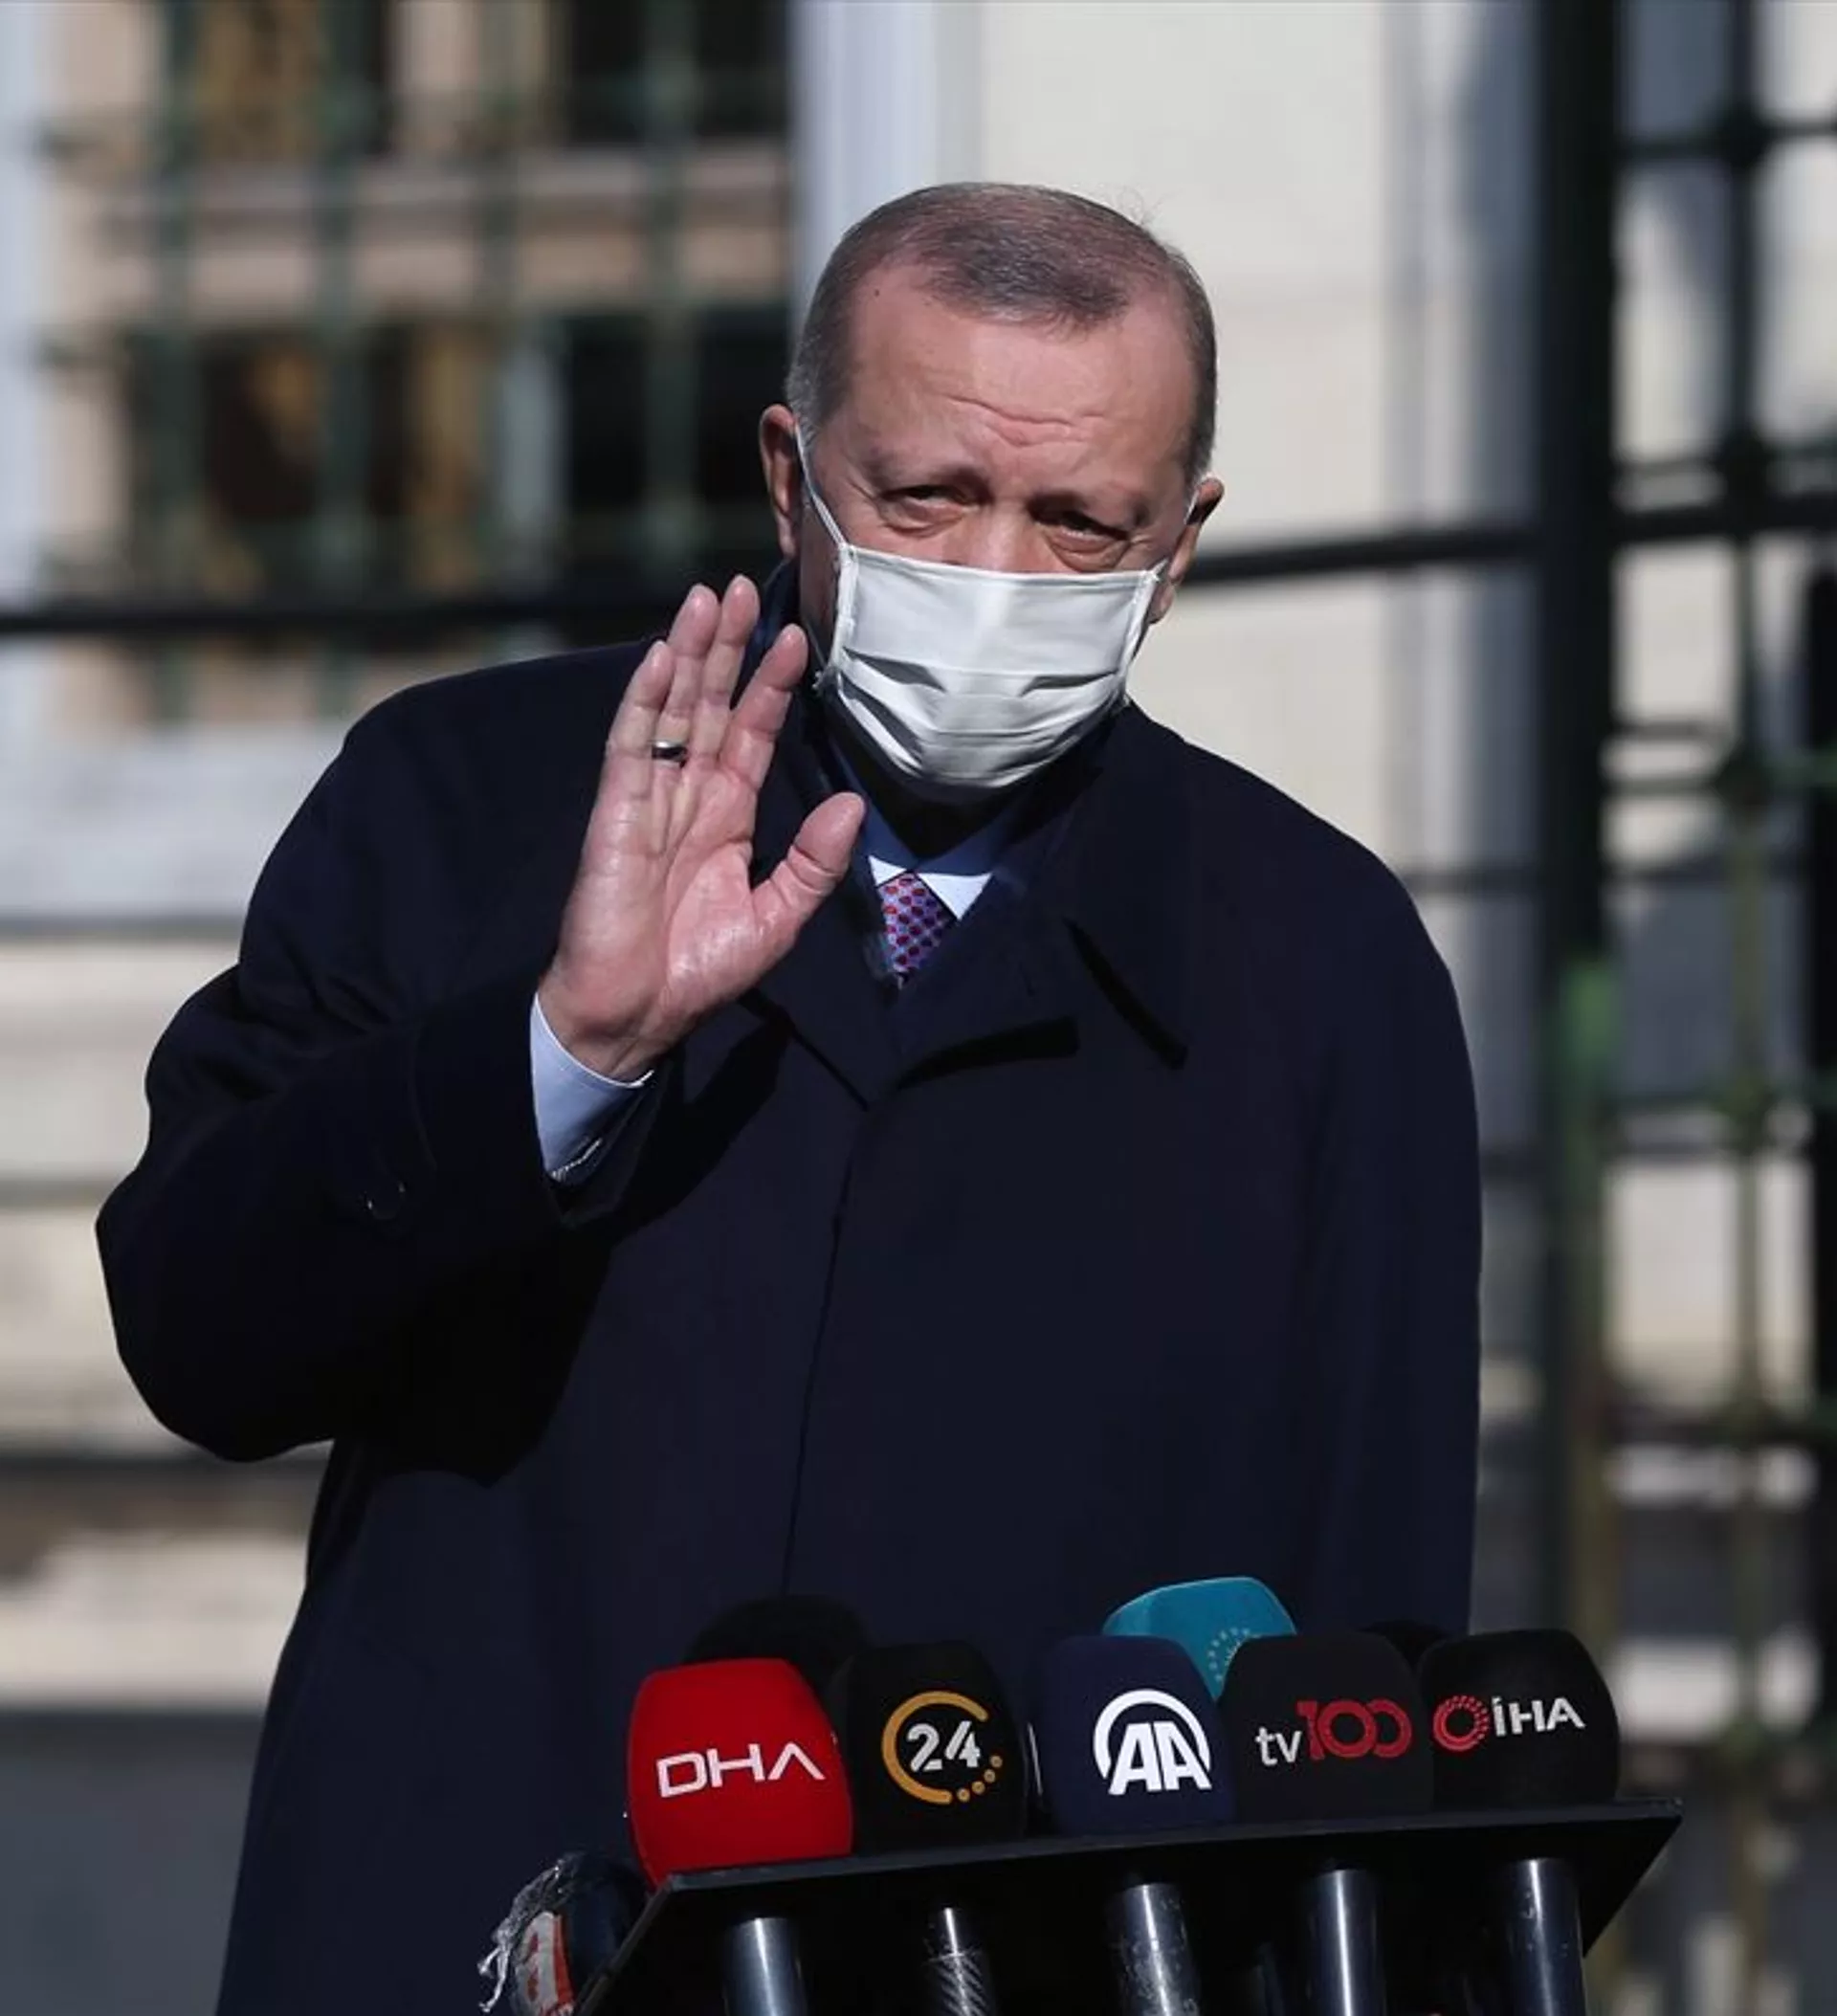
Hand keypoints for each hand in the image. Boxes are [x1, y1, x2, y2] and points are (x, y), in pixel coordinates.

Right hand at [538, 577, 863, 1081]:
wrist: (635, 1013)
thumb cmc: (697, 971)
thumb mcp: (777, 918)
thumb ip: (813, 863)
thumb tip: (850, 805)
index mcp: (728, 816)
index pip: (751, 734)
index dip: (770, 686)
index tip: (795, 639)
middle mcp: (689, 795)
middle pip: (710, 704)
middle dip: (727, 647)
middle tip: (742, 587)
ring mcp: (649, 798)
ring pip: (671, 709)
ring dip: (688, 653)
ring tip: (706, 598)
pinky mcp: (616, 812)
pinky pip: (631, 744)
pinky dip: (645, 698)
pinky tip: (663, 656)